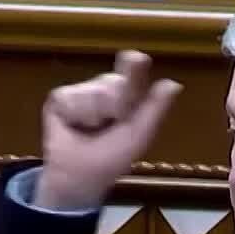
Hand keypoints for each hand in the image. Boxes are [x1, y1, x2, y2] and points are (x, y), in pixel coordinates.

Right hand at [35, 50, 182, 209]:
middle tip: (109, 125)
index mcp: (124, 98)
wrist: (80, 176)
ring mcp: (81, 92)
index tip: (138, 58)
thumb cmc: (110, 159)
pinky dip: (76, 115)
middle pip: (113, 82)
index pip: (131, 76)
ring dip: (95, 115)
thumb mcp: (139, 134)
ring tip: (89, 129)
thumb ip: (155, 109)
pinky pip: (71, 96)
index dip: (134, 66)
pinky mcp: (59, 98)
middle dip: (115, 106)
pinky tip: (72, 125)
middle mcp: (103, 90)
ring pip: (94, 91)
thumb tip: (175, 83)